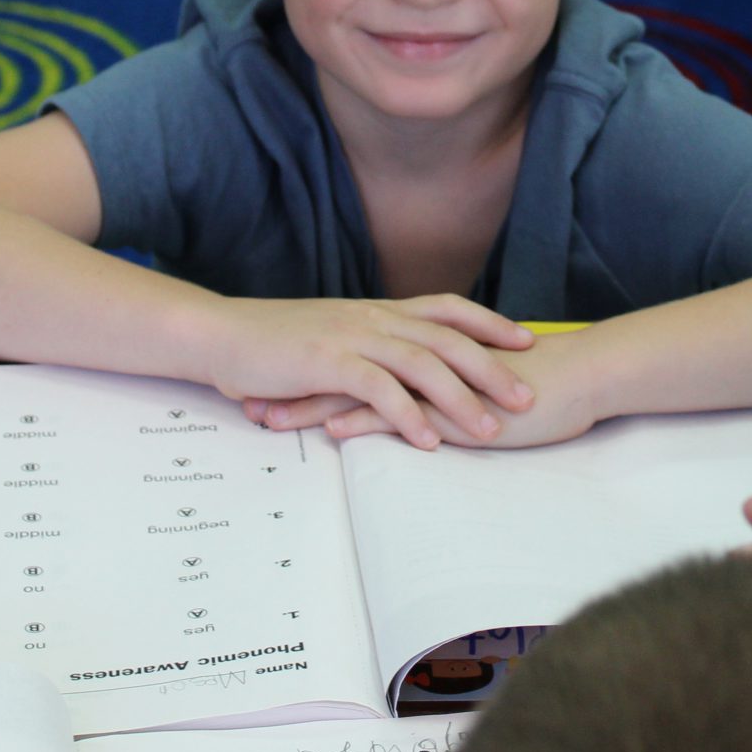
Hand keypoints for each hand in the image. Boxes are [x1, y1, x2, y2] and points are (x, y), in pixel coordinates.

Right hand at [211, 294, 534, 450]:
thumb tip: (402, 368)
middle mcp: (373, 318)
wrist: (223, 335)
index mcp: (377, 310)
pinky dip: (407, 415)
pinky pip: (378, 389)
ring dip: (460, 399)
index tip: (527, 339)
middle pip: (448, 338)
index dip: (489, 323)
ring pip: (421, 363)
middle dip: (493, 367)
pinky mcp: (328, 363)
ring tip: (489, 431)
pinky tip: (428, 441)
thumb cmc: (275, 342)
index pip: (447, 309)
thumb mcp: (333, 336)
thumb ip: (369, 347)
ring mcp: (352, 338)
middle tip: (527, 396)